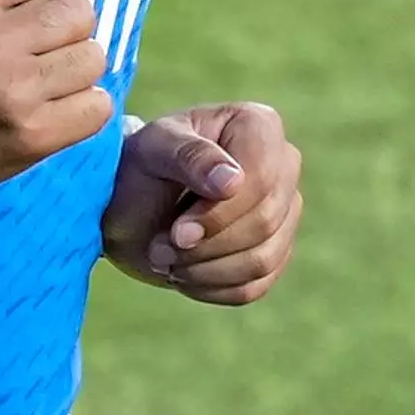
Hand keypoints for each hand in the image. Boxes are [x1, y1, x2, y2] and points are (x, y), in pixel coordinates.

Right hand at [0, 0, 114, 215]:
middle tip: (47, 41)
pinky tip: (55, 106)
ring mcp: (12, 93)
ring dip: (78, 66)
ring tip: (47, 75)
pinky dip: (85, 107)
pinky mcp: (32, 137)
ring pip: (93, 59)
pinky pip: (97, 107)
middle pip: (81, 14)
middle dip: (74, 24)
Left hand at [105, 100, 302, 306]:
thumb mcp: (152, 151)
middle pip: (264, 221)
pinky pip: (255, 285)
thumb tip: (232, 182)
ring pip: (263, 259)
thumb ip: (190, 156)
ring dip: (205, 271)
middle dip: (205, 246)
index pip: (261, 179)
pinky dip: (212, 288)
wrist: (130, 205)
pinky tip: (183, 273)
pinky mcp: (274, 251)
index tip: (177, 232)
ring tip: (166, 260)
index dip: (219, 214)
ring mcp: (284, 210)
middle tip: (158, 249)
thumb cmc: (140, 166)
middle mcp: (283, 165)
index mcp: (259, 126)